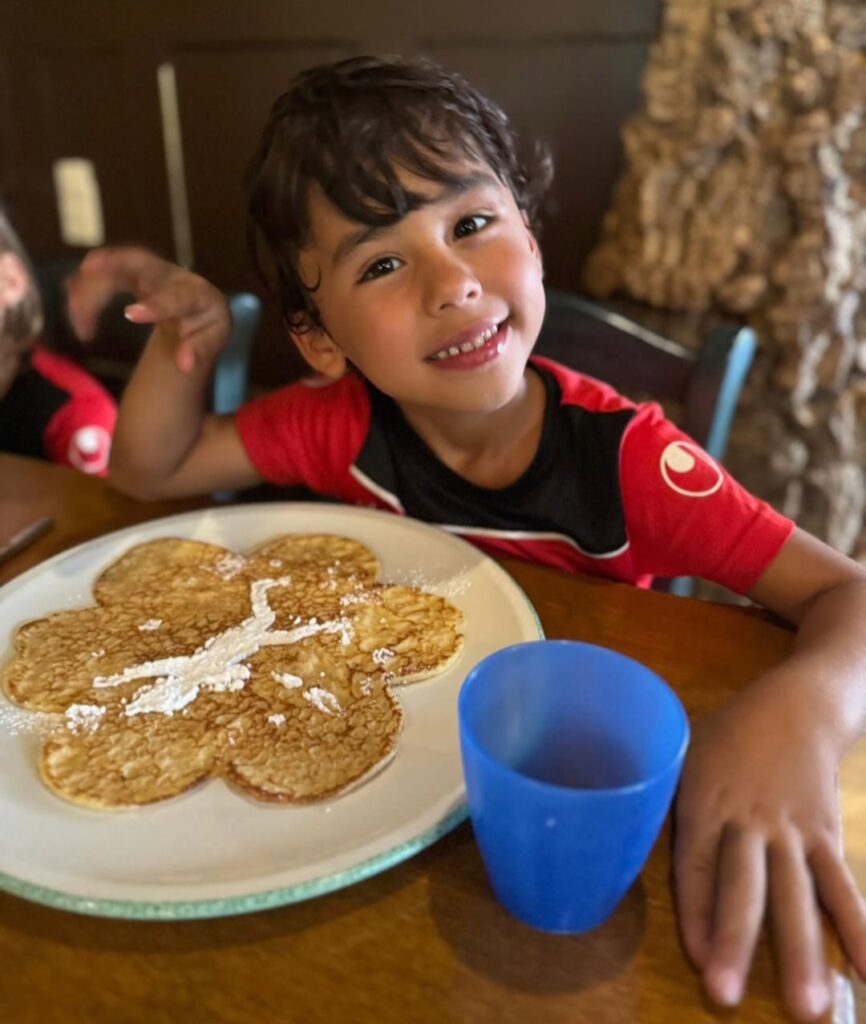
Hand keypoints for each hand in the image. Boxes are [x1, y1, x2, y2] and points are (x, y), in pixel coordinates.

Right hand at [66, 247, 230, 373]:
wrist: (194, 307)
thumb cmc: (203, 325)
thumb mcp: (210, 340)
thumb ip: (200, 351)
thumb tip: (185, 365)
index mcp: (197, 293)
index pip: (176, 297)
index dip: (155, 305)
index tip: (130, 315)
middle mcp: (170, 274)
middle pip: (139, 261)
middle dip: (113, 260)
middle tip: (87, 270)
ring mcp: (146, 269)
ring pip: (113, 267)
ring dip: (90, 288)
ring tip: (80, 324)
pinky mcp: (127, 270)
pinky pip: (101, 273)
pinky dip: (84, 287)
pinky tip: (74, 309)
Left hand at [673, 677, 865, 1019]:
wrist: (796, 706)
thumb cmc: (725, 736)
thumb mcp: (682, 755)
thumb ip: (662, 802)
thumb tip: (621, 842)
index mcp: (705, 803)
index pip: (696, 865)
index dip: (694, 912)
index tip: (695, 958)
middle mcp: (748, 822)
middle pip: (742, 886)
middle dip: (734, 941)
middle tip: (727, 994)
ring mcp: (792, 831)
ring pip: (798, 894)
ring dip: (803, 952)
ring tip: (809, 1007)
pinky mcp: (826, 834)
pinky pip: (842, 884)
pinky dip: (858, 926)